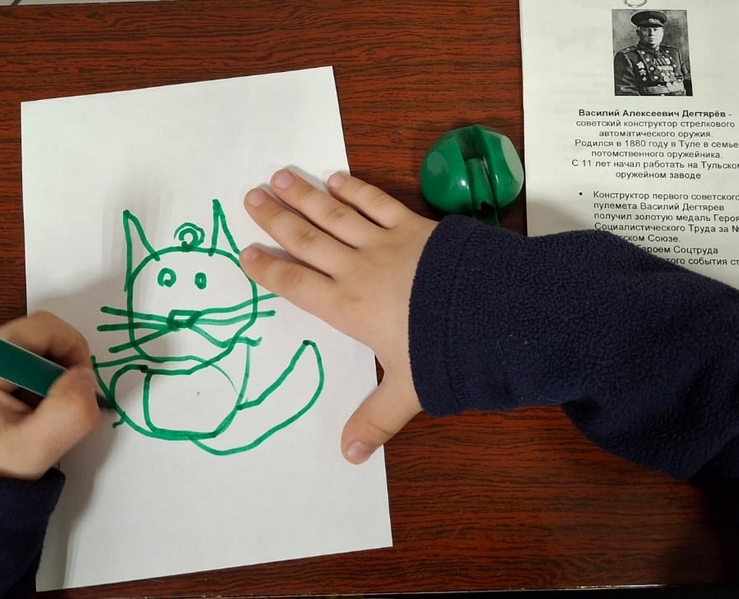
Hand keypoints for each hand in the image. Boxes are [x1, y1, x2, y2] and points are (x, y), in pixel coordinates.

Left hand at [0, 311, 101, 479]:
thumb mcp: (38, 448)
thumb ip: (73, 408)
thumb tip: (85, 377)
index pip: (45, 327)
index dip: (74, 354)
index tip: (78, 392)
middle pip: (32, 336)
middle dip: (55, 371)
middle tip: (56, 412)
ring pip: (21, 351)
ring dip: (39, 380)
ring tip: (32, 419)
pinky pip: (2, 363)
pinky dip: (20, 384)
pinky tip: (15, 417)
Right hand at [241, 169, 435, 463]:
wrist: (492, 310)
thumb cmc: (445, 349)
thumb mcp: (408, 390)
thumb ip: (375, 420)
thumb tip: (349, 456)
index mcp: (347, 307)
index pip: (296, 285)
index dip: (268, 269)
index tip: (246, 252)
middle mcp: (357, 269)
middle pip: (307, 240)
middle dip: (276, 219)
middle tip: (250, 197)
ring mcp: (385, 243)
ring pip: (334, 215)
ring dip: (305, 196)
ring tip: (280, 176)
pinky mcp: (414, 226)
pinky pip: (377, 203)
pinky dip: (356, 190)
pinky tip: (338, 178)